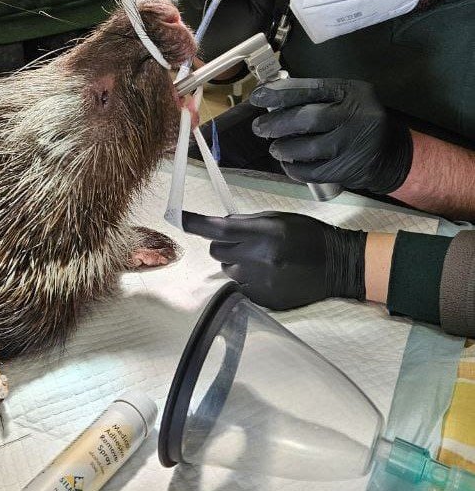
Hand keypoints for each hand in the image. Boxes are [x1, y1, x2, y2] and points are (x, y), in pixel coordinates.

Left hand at [182, 211, 365, 309]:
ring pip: (227, 270)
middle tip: (244, 242)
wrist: (337, 265)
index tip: (177, 216)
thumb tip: (221, 225)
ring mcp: (261, 282)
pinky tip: (269, 274)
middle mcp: (259, 258)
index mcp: (264, 233)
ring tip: (263, 260)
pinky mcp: (264, 300)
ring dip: (237, 263)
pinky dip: (248, 279)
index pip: (218, 228)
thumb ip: (248, 223)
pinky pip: (240, 287)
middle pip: (217, 251)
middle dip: (224, 244)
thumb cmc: (309, 235)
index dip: (195, 222)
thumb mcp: (279, 219)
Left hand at [250, 78, 412, 193]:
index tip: (257, 98)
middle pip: (307, 119)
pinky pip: (314, 171)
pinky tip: (288, 165)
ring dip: (285, 148)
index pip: (310, 89)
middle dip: (276, 124)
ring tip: (275, 148)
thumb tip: (274, 101)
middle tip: (260, 128)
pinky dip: (296, 169)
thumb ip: (317, 98)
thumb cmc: (358, 122)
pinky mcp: (350, 168)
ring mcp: (354, 144)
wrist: (392, 153)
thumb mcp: (346, 99)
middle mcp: (356, 115)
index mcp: (352, 92)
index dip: (279, 93)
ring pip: (309, 147)